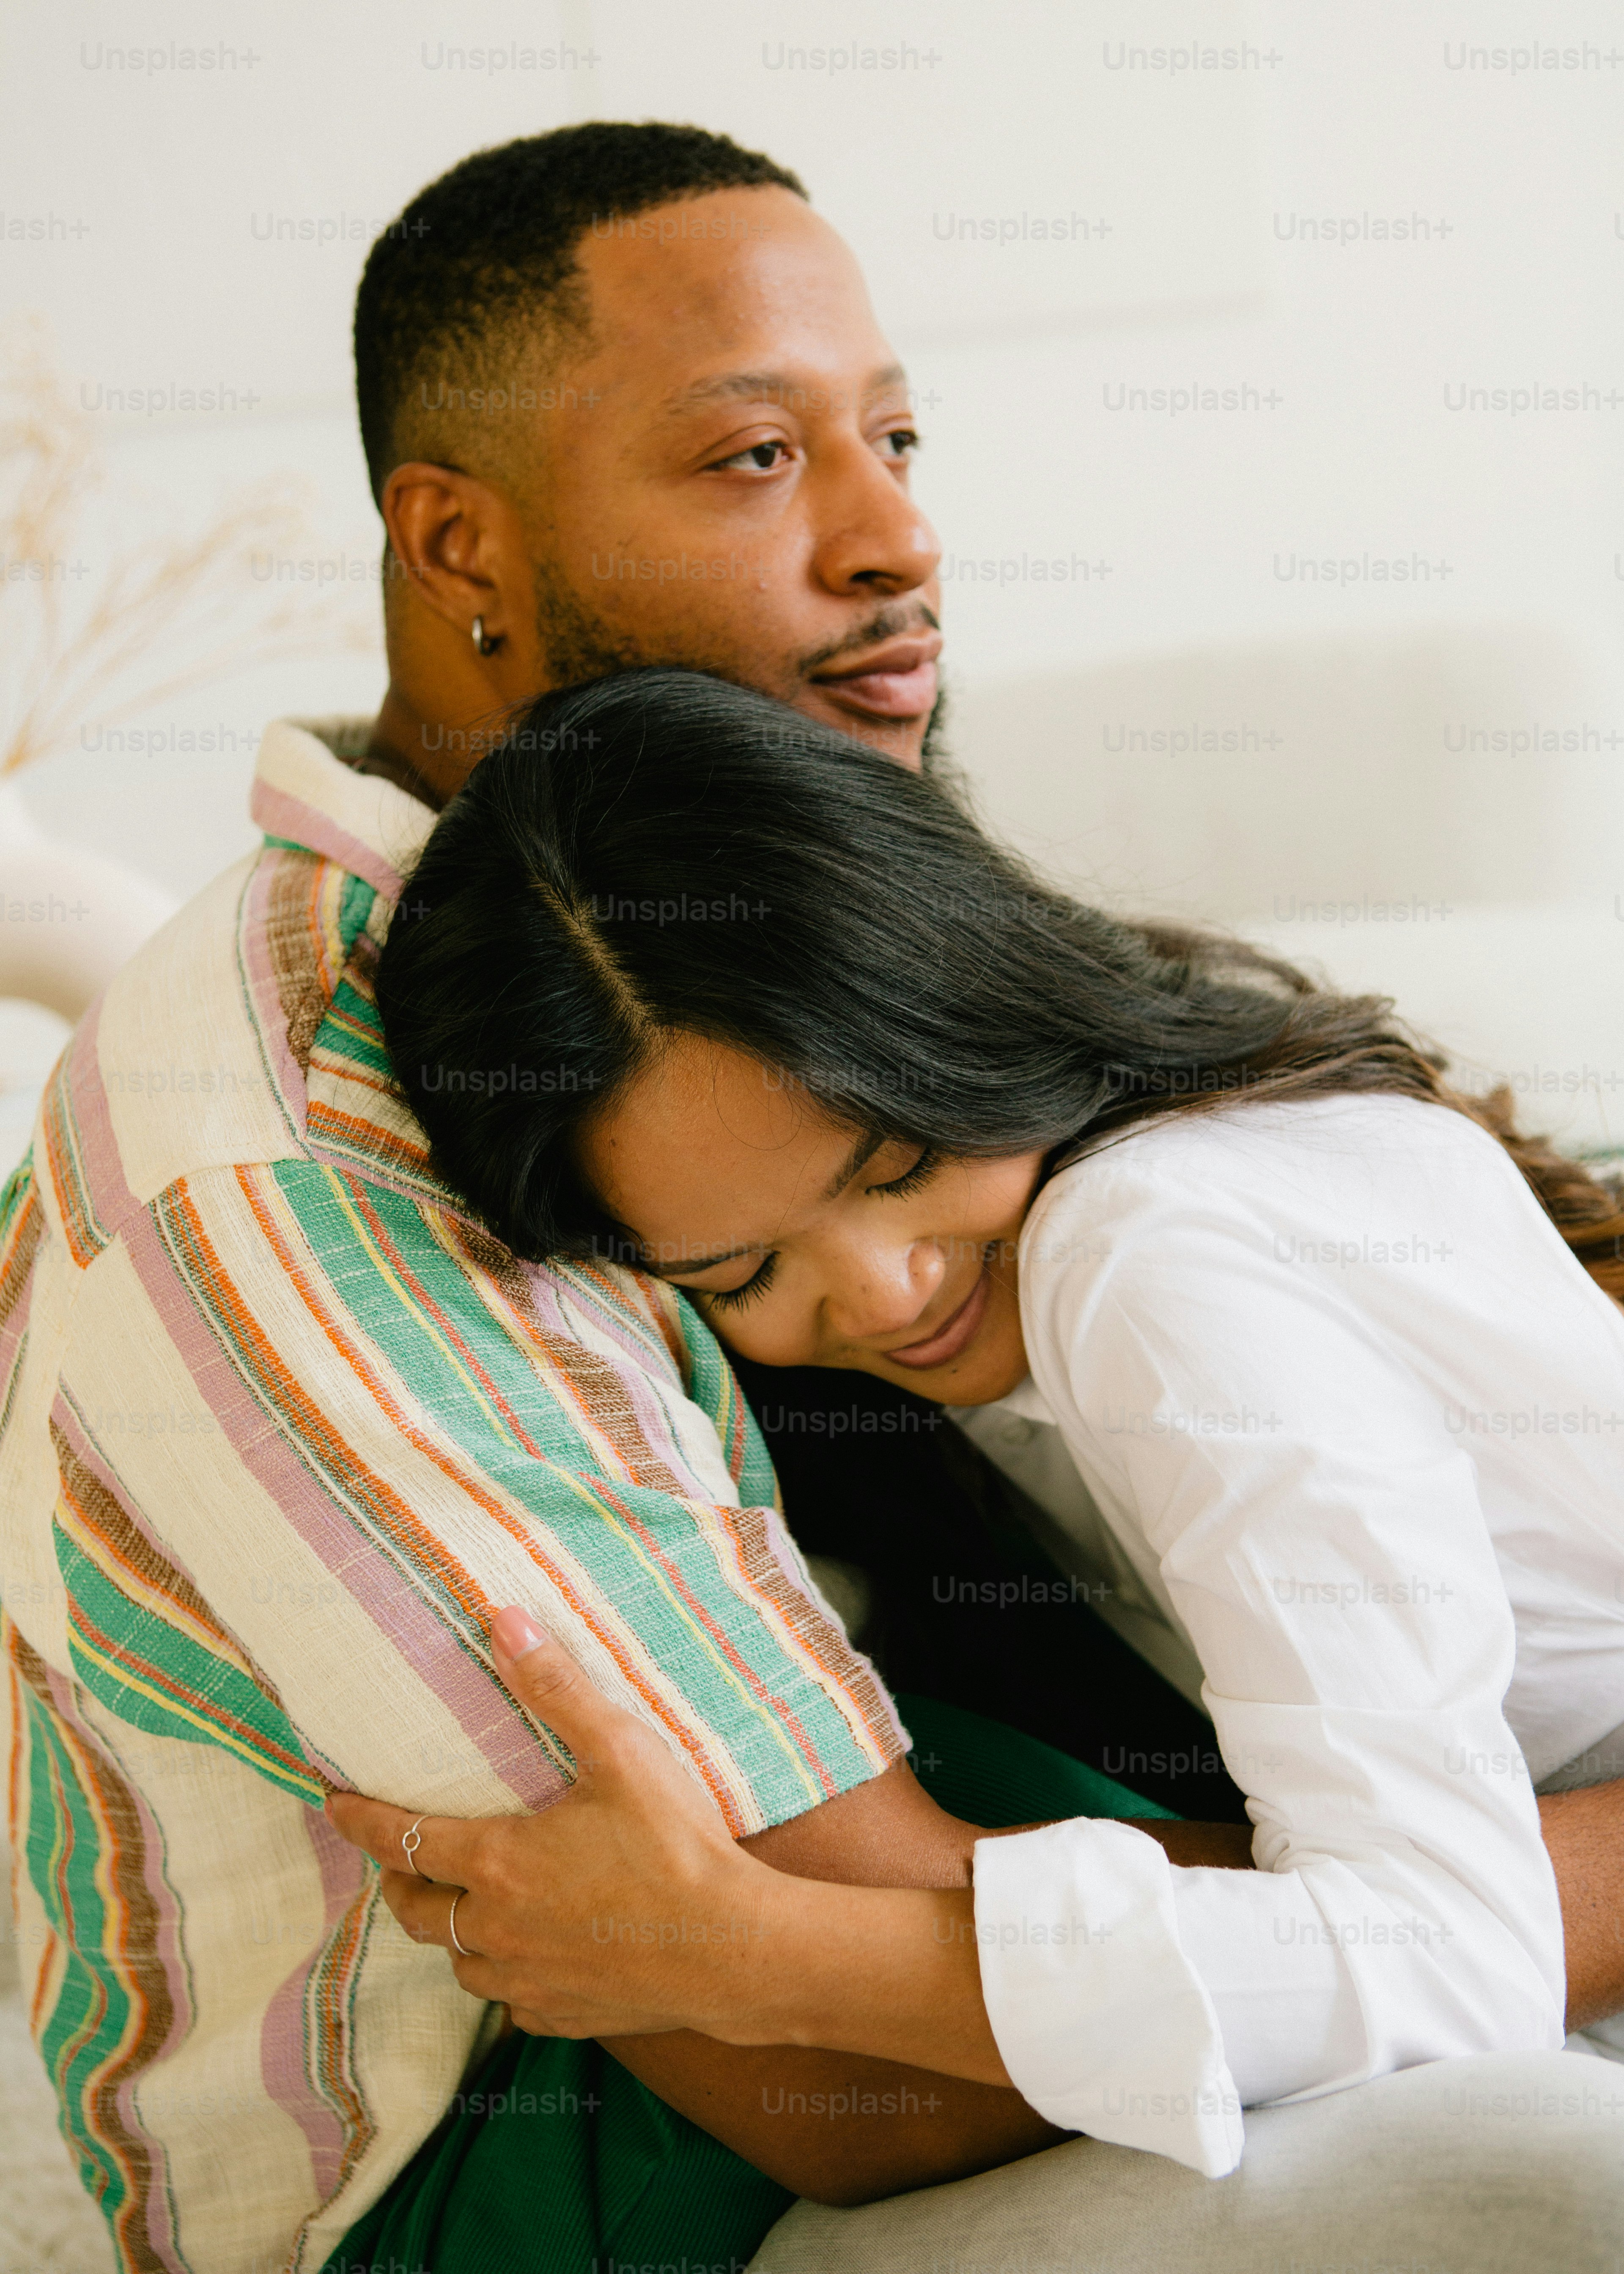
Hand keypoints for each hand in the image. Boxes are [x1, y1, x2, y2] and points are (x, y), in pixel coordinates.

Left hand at [326, 1607, 770, 2038]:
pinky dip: (509, 1978)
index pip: (400, 1838)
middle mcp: (497, 1930)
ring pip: (461, 1964)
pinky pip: (513, 2002)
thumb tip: (503, 1623)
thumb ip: (557, 1688)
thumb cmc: (677, 1846)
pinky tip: (532, 1959)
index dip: (359, 1820)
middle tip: (400, 1861)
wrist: (733, 1950)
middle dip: (400, 1883)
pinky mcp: (564, 2016)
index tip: (333, 1805)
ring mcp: (528, 1981)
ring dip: (455, 1934)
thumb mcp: (619, 1752)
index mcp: (498, 1864)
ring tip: (469, 1909)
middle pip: (416, 1912)